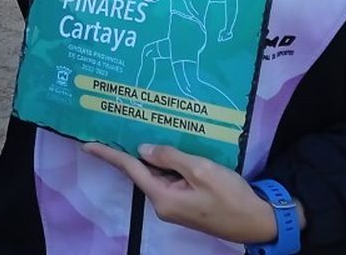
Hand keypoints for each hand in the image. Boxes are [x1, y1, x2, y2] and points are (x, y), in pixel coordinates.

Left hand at [83, 142, 298, 244]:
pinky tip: (171, 151)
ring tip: (149, 131)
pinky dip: (169, 165)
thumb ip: (170, 157)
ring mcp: (176, 206)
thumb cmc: (230, 196)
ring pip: (159, 175)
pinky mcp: (187, 204)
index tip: (88, 144)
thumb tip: (143, 150)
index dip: (109, 155)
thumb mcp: (200, 170)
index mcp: (163, 197)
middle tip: (121, 125)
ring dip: (156, 157)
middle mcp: (164, 204)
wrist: (257, 221)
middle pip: (144, 172)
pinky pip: (171, 180)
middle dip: (134, 152)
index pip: (131, 169)